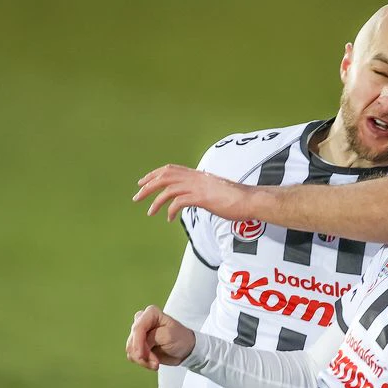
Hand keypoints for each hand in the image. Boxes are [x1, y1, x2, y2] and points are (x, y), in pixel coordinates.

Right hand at [126, 305, 195, 369]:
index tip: (141, 356)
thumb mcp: (168, 335)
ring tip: (156, 363)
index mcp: (150, 313)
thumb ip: (151, 338)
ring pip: (131, 350)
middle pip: (132, 340)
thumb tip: (138, 347)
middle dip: (142, 354)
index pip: (138, 328)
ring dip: (143, 360)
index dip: (137, 342)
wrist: (185, 349)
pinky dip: (143, 362)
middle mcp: (141, 320)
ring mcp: (138, 333)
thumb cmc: (180, 338)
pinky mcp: (137, 345)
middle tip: (155, 362)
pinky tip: (153, 363)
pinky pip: (132, 356)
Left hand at [134, 165, 252, 221]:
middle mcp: (196, 178)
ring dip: (155, 201)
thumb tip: (196, 197)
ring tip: (149, 212)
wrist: (250, 200)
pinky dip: (170, 210)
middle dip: (148, 186)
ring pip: (168, 189)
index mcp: (198, 175)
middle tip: (137, 197)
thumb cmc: (235, 198)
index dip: (154, 174)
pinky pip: (178, 202)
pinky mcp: (202, 198)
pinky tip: (168, 218)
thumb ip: (203, 191)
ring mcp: (198, 187)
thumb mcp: (215, 190)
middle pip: (164, 176)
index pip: (170, 169)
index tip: (143, 182)